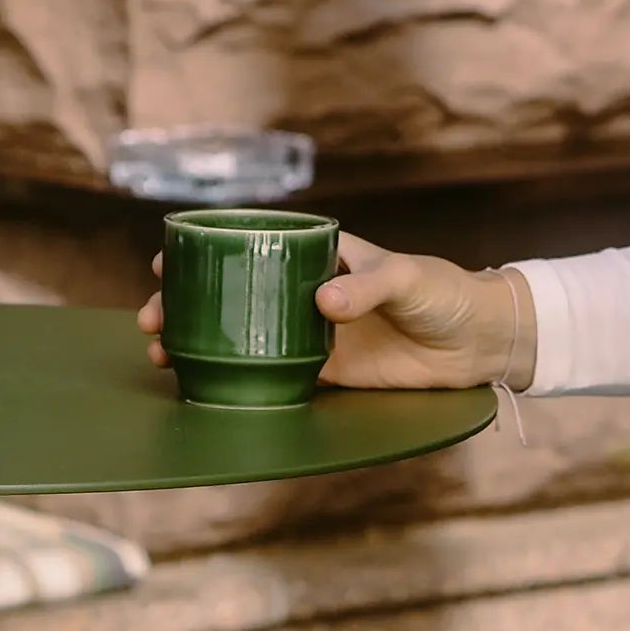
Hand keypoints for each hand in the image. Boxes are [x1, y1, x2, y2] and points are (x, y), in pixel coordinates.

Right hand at [137, 232, 531, 390]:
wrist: (478, 340)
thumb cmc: (445, 291)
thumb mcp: (408, 277)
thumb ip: (368, 286)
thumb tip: (321, 304)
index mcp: (324, 256)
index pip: (258, 245)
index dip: (211, 249)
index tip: (167, 258)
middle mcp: (309, 292)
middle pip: (237, 293)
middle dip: (189, 302)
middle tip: (151, 316)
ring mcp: (313, 333)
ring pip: (244, 335)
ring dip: (201, 342)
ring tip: (162, 352)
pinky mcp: (326, 372)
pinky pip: (271, 375)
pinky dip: (236, 379)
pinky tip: (200, 385)